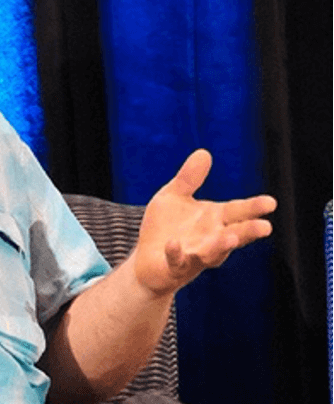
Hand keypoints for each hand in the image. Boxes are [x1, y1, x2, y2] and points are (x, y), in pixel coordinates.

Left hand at [133, 149, 276, 296]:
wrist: (147, 259)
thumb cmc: (167, 227)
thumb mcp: (174, 196)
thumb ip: (189, 178)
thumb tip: (204, 152)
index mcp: (214, 220)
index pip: (237, 212)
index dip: (253, 208)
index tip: (271, 202)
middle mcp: (210, 240)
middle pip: (233, 234)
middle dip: (248, 231)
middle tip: (265, 227)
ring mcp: (194, 255)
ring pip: (211, 252)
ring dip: (219, 246)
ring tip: (230, 238)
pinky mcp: (173, 266)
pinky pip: (176, 260)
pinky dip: (176, 253)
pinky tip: (173, 244)